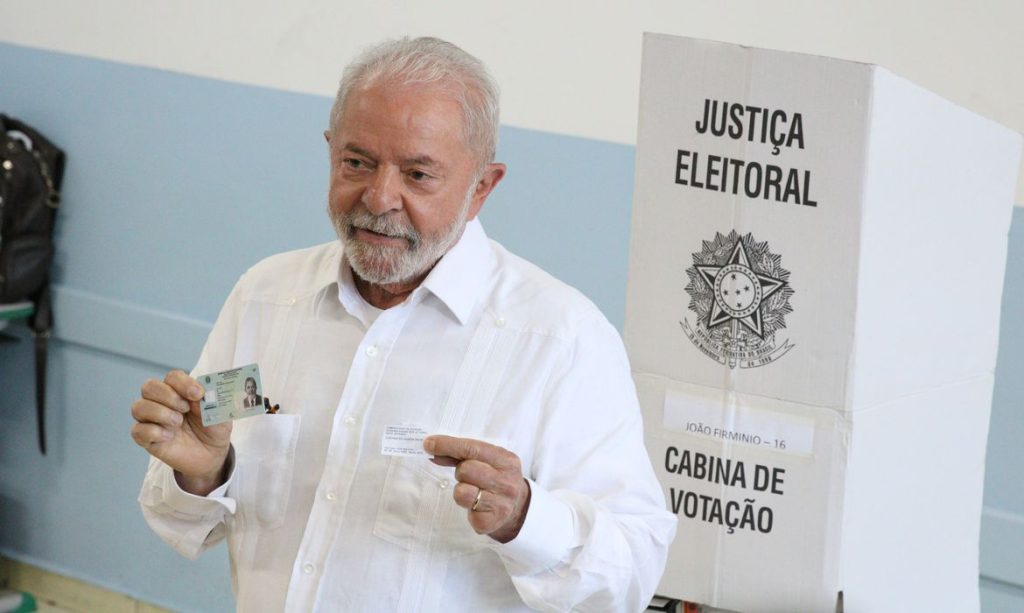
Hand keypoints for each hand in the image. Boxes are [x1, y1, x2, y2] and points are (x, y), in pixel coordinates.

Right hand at [130, 370, 231, 494]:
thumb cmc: (213, 429)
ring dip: (159, 412)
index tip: (198, 394)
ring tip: (178, 422)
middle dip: (168, 396)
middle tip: (185, 409)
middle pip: (149, 387)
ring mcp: (152, 420)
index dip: (183, 383)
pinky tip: (169, 436)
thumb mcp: (220, 413)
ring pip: (138, 407)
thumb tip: (202, 392)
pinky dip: (153, 432)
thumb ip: (212, 400)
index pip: (172, 377)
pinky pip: (137, 430)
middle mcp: (162, 402)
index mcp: (180, 391)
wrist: (212, 455)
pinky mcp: (147, 439)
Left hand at [424, 435, 530, 542]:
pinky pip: (463, 510)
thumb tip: (432, 448)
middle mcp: (507, 482)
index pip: (473, 449)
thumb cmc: (495, 478)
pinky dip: (466, 506)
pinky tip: (476, 505)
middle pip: (465, 470)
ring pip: (461, 492)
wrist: (517, 508)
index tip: (429, 444)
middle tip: (468, 476)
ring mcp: (501, 504)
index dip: (448, 445)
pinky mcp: (489, 522)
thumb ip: (461, 453)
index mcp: (507, 461)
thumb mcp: (487, 460)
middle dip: (460, 471)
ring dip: (461, 490)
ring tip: (473, 491)